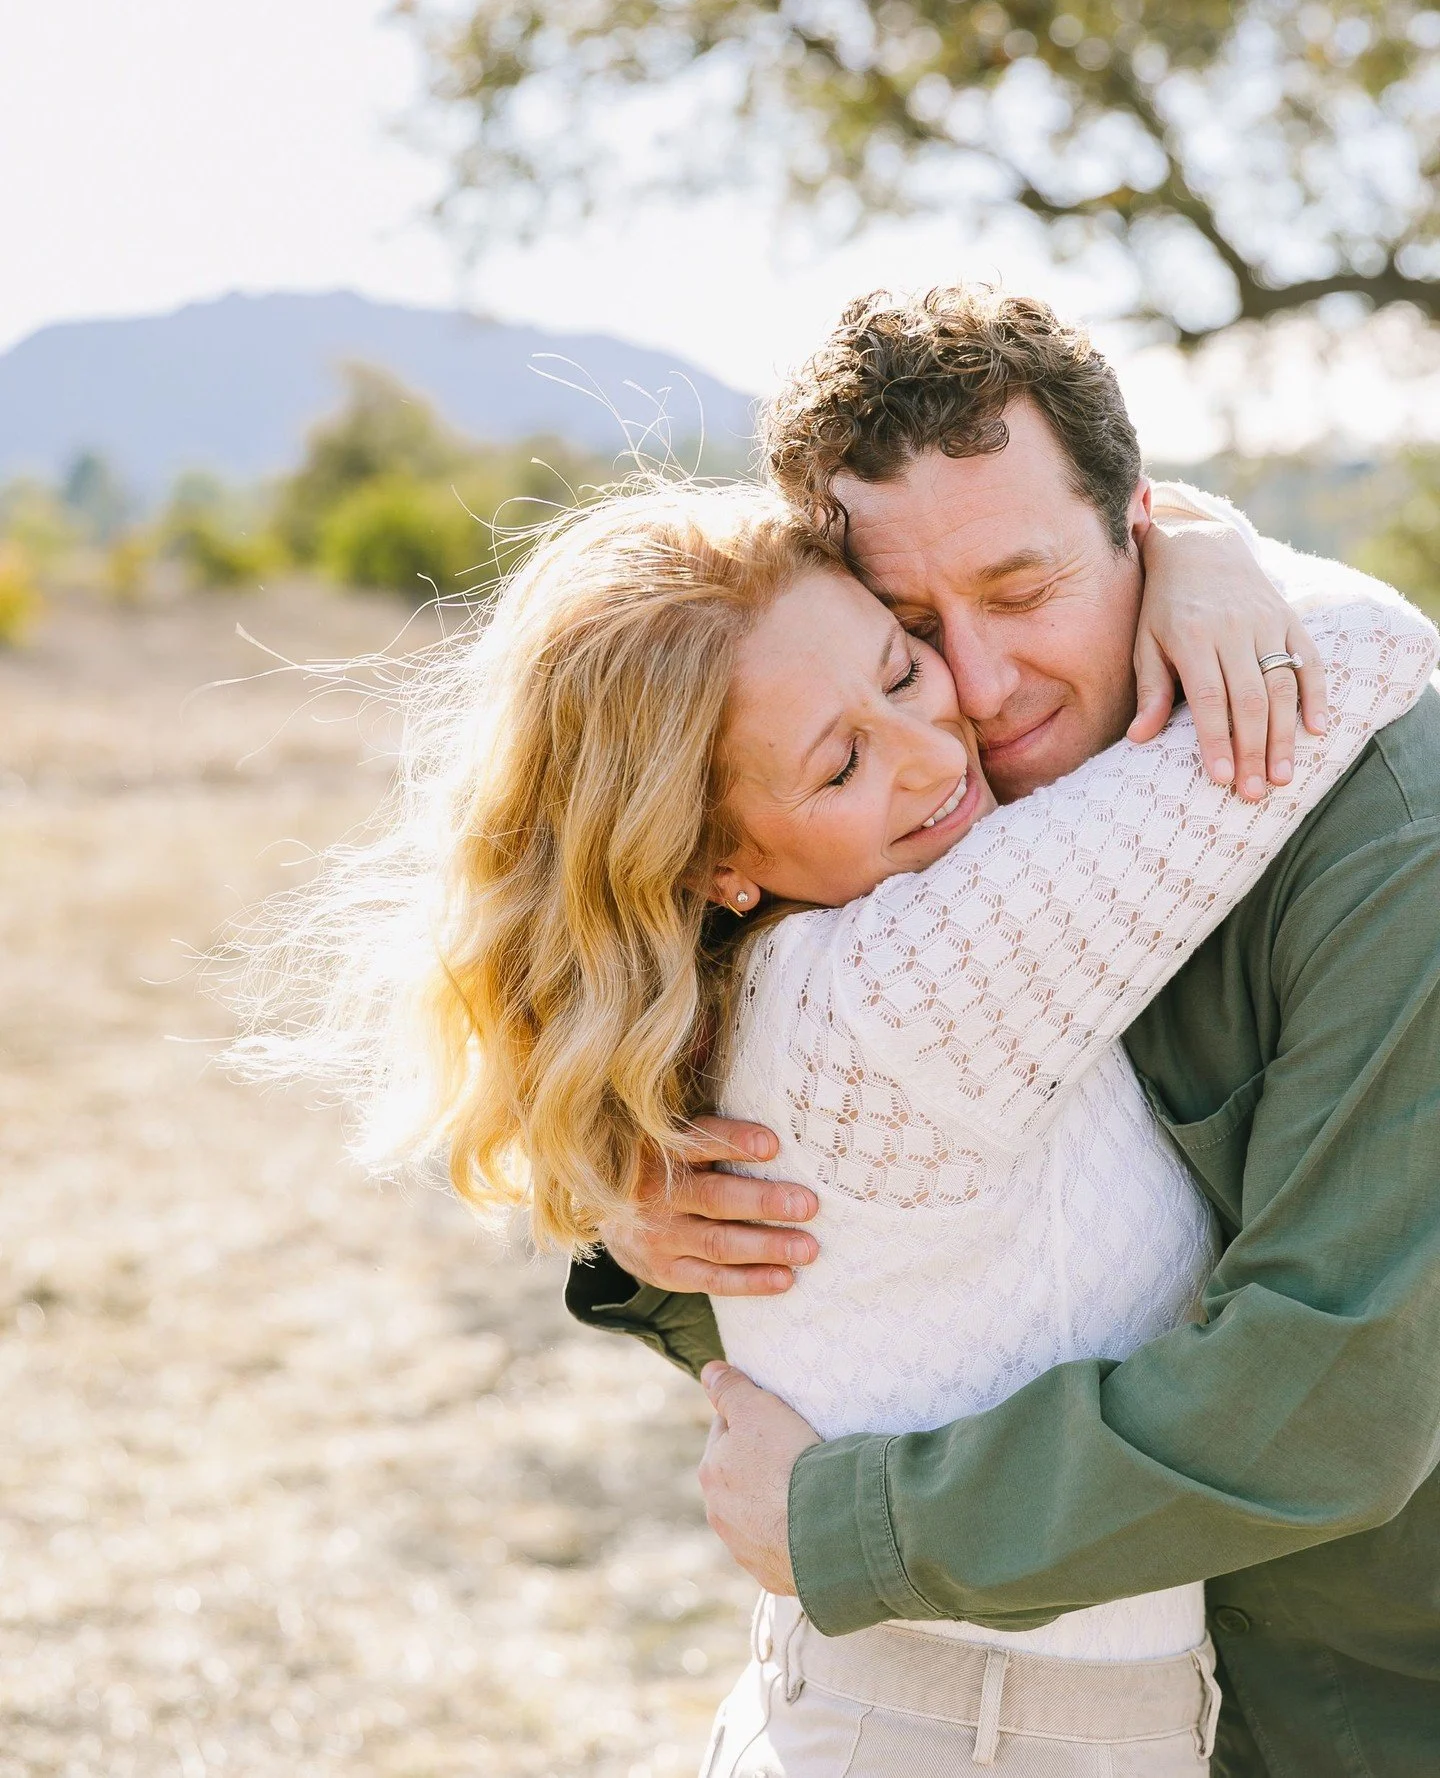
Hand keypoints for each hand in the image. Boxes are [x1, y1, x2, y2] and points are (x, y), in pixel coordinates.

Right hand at [599, 1116, 818, 1296]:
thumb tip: (778, 1132)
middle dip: (764, 1202)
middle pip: (715, 1198)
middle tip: (807, 1205)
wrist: (612, 1215)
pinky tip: (784, 1279)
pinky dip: (750, 1281)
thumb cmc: (668, 1168)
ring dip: (767, 1246)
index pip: (699, 1141)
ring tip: (806, 1248)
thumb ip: (712, 1134)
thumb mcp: (673, 1140)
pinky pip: (712, 1279)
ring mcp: (660, 1235)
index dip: (734, 1142)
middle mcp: (657, 1192)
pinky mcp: (667, 1270)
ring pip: (718, 1242)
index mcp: (662, 1150)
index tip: (772, 1145)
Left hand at [699, 1362, 819, 1593]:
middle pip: (739, 1476)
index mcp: (711, 1472)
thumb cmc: (788, 1462)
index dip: (751, 1420)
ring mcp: (745, 1549)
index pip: (725, 1432)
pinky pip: (781, 1548)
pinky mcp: (773, 1575)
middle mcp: (720, 1514)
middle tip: (795, 1454)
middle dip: (759, 1465)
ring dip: (775, 1503)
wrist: (825, 1529)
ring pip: (757, 1515)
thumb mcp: (758, 1410)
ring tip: (808, 1492)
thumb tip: (708, 1371)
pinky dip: (793, 1536)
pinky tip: (813, 1526)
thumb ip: (730, 1389)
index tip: (776, 1421)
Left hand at [1132, 517, 1328, 799]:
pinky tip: (1318, 731)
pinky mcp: (1290, 619)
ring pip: (1283, 685)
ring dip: (1286, 735)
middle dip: (1254, 750)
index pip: (1208, 697)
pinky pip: (1309, 660)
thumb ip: (1149, 691)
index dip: (1216, 739)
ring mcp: (1266, 622)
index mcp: (1192, 636)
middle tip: (1257, 793)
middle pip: (1250, 698)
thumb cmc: (1164, 607)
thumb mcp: (1145, 643)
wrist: (1199, 547)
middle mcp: (1233, 629)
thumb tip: (1138, 740)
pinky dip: (1317, 695)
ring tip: (1283, 777)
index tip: (1220, 778)